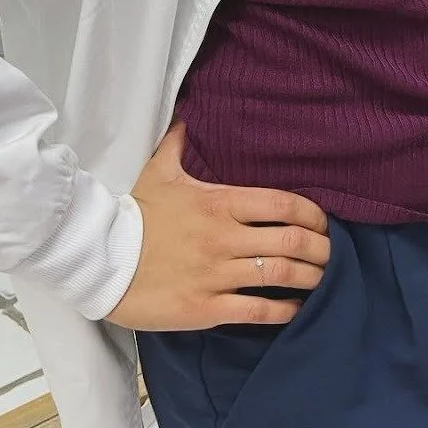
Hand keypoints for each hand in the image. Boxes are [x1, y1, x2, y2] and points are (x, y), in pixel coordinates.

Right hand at [106, 124, 329, 330]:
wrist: (97, 261)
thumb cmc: (132, 215)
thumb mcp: (157, 172)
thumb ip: (179, 144)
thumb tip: (187, 116)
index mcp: (219, 203)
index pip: (283, 204)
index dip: (312, 214)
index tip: (323, 221)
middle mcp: (224, 238)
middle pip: (291, 241)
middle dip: (321, 249)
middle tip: (331, 253)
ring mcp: (217, 274)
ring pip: (281, 275)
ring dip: (310, 278)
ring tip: (322, 280)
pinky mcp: (205, 308)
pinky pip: (257, 311)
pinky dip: (284, 311)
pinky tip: (295, 309)